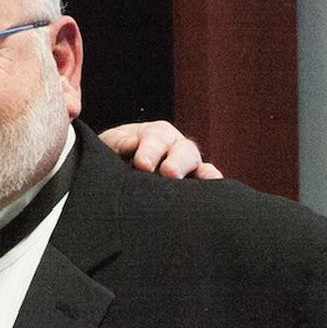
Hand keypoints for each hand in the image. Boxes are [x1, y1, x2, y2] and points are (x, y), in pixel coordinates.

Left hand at [99, 121, 222, 179]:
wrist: (114, 179)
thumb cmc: (113, 156)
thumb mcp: (108, 145)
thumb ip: (117, 143)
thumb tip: (132, 143)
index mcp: (156, 134)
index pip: (156, 138)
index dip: (151, 150)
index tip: (142, 164)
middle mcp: (176, 147)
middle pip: (183, 150)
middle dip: (176, 162)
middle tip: (168, 173)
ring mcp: (189, 167)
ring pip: (199, 166)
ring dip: (201, 174)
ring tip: (202, 184)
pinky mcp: (194, 188)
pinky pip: (208, 186)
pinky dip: (213, 187)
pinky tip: (218, 193)